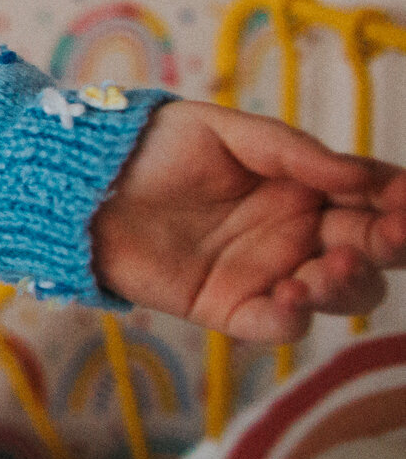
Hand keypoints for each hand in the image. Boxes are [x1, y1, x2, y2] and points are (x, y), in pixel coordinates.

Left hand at [90, 99, 405, 341]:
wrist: (84, 182)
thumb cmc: (155, 148)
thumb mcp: (226, 132)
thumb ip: (294, 152)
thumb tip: (361, 173)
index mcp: (306, 188)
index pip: (374, 199)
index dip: (399, 200)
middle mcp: (299, 235)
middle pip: (373, 252)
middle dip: (392, 243)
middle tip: (393, 232)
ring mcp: (269, 274)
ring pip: (338, 293)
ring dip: (349, 283)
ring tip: (336, 261)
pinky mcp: (231, 308)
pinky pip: (278, 326)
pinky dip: (294, 317)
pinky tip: (291, 292)